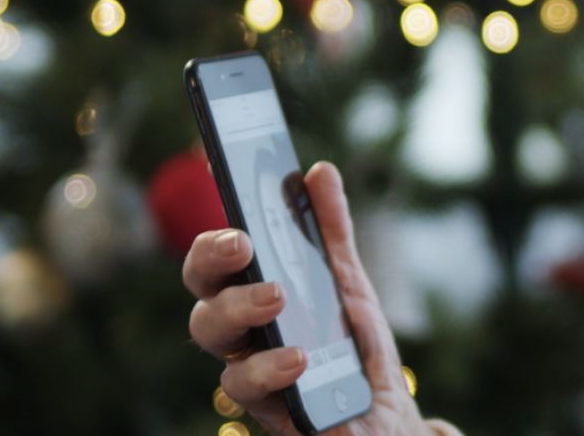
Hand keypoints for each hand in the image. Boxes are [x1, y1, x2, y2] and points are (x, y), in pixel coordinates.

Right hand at [184, 161, 433, 435]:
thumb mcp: (347, 280)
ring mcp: (248, 364)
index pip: (217, 259)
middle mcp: (242, 327)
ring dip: (239, 307)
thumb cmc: (354, 343)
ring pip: (210, 332)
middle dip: (212, 261)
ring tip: (279, 296)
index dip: (214, 236)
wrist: (381, 411)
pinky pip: (243, 384)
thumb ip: (330, 230)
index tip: (231, 212)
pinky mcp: (263, 403)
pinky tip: (299, 357)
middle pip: (202, 289)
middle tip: (243, 245)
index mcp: (253, 290)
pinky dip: (269, 366)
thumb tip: (318, 171)